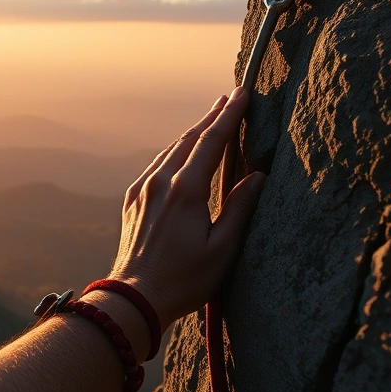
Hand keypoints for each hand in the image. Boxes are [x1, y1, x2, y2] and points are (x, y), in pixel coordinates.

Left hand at [107, 87, 265, 327]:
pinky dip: (174, 152)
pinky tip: (181, 153)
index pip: (212, 141)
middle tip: (230, 98)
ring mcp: (142, 190)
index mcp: (186, 190)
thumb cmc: (184, 279)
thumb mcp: (223, 249)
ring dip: (193, 133)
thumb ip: (240, 208)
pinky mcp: (132, 200)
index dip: (229, 116)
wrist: (134, 297)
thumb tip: (258, 176)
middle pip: (190, 139)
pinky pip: (156, 166)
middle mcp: (160, 182)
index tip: (242, 93)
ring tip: (210, 119)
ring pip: (171, 150)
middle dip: (212, 117)